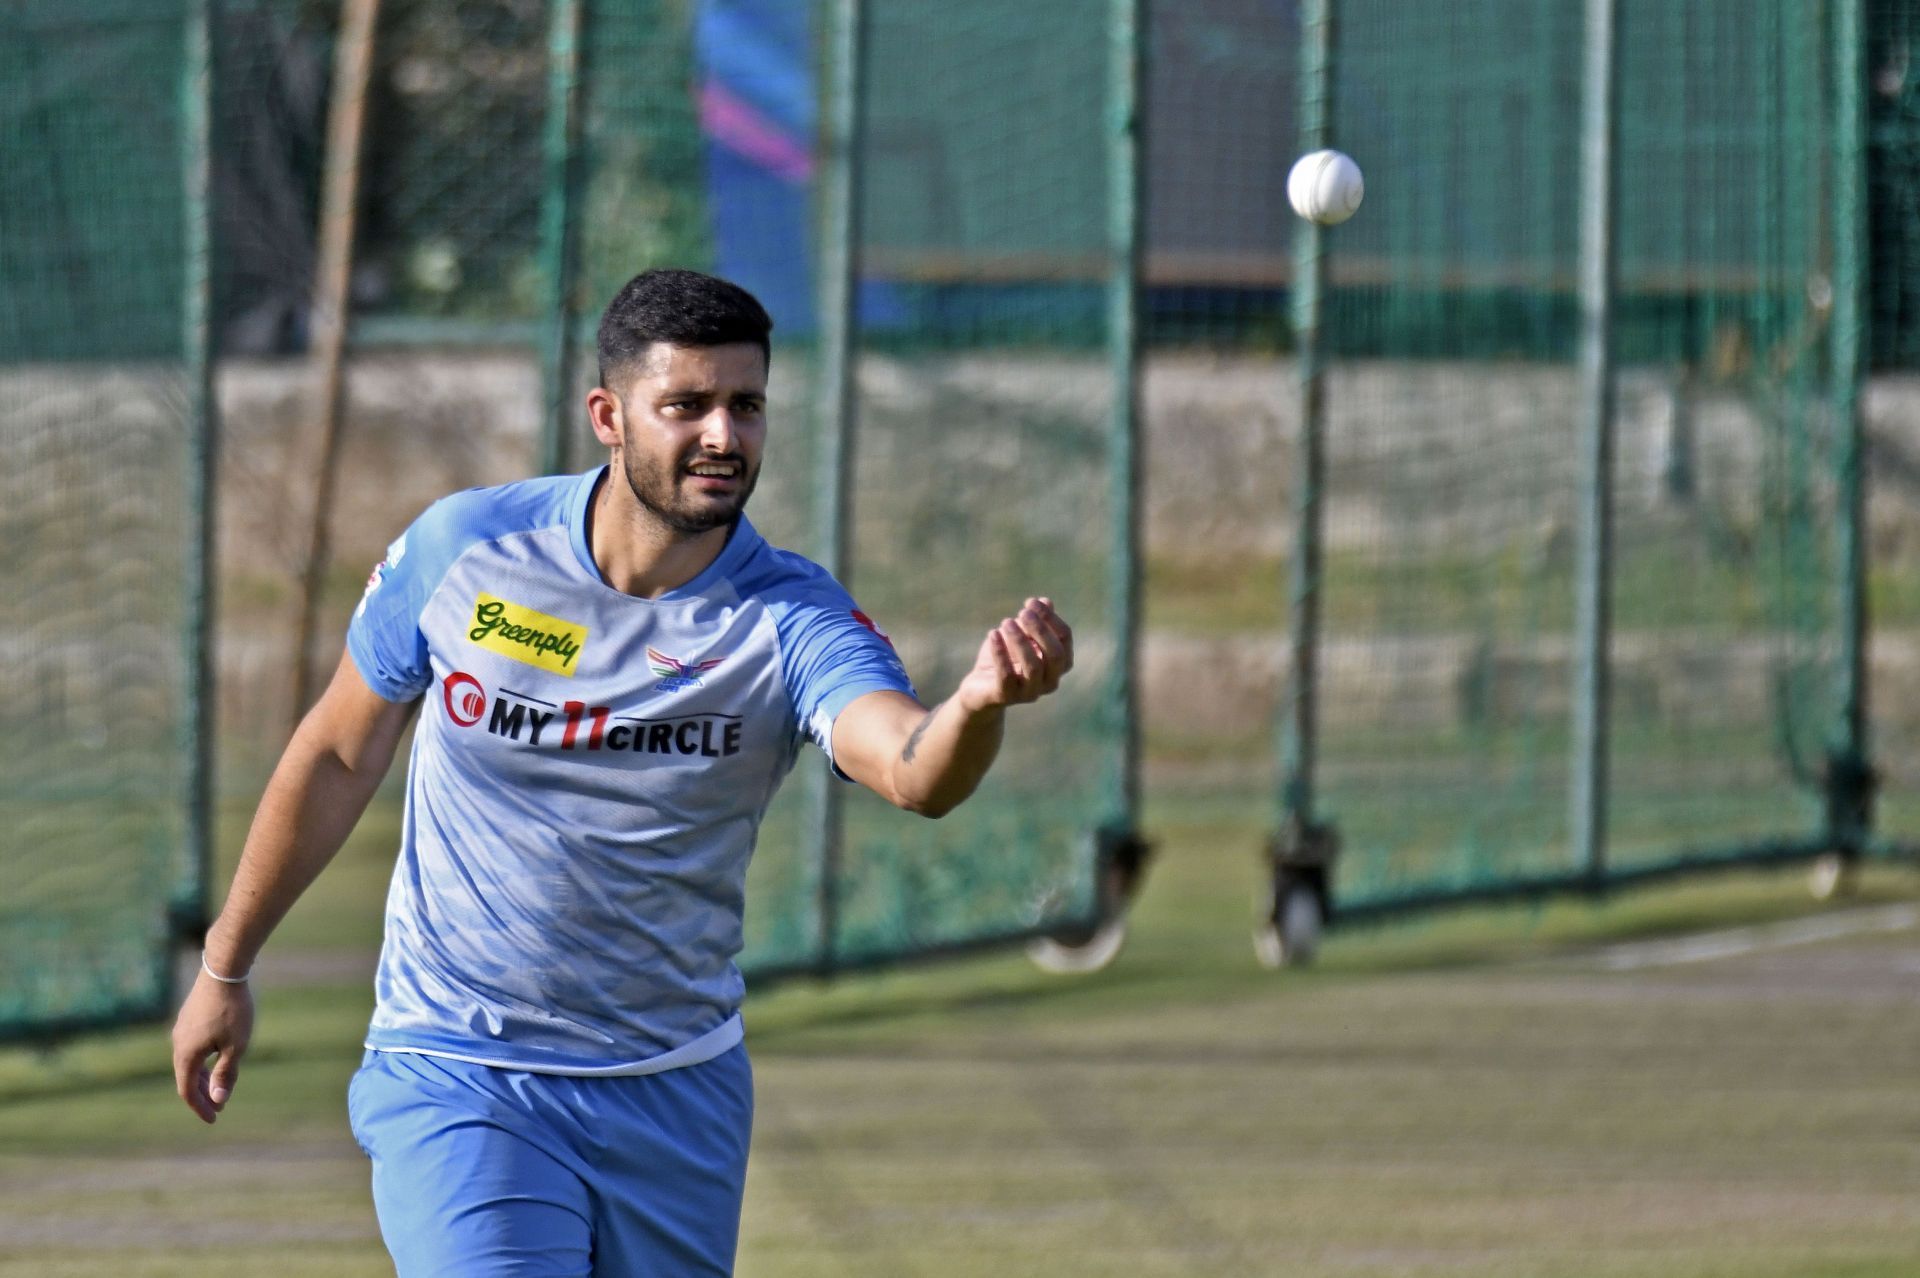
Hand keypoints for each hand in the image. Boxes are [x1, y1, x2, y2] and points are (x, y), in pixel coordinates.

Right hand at [170, 970, 254, 1123]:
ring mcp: (181, 1030)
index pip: (187, 1090)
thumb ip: (225, 1074)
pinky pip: (191, 1048)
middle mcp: (177, 1044)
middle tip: (219, 1107)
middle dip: (202, 1095)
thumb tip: (217, 1100)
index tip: (214, 1119)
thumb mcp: (235, 1046)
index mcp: (185, 1054)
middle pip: (186, 1078)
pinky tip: (215, 1060)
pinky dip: (201, 1061)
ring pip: (188, 1063)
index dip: (200, 1107)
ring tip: (217, 1088)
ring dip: (202, 1078)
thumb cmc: (233, 1010)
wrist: (223, 970)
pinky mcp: (188, 1019)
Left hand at [956, 597, 1072, 712]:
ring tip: (1006, 622)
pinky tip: (993, 634)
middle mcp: (1050, 681)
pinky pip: (1006, 675)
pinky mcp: (1007, 697)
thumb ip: (1034, 621)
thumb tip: (1045, 601)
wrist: (981, 685)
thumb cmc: (1006, 656)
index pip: (1065, 638)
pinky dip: (1000, 652)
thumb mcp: (1020, 635)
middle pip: (1055, 654)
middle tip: (1022, 612)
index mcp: (1059, 664)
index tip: (1031, 602)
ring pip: (1033, 666)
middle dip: (1040, 630)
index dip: (1050, 618)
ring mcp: (1030, 692)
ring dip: (1020, 640)